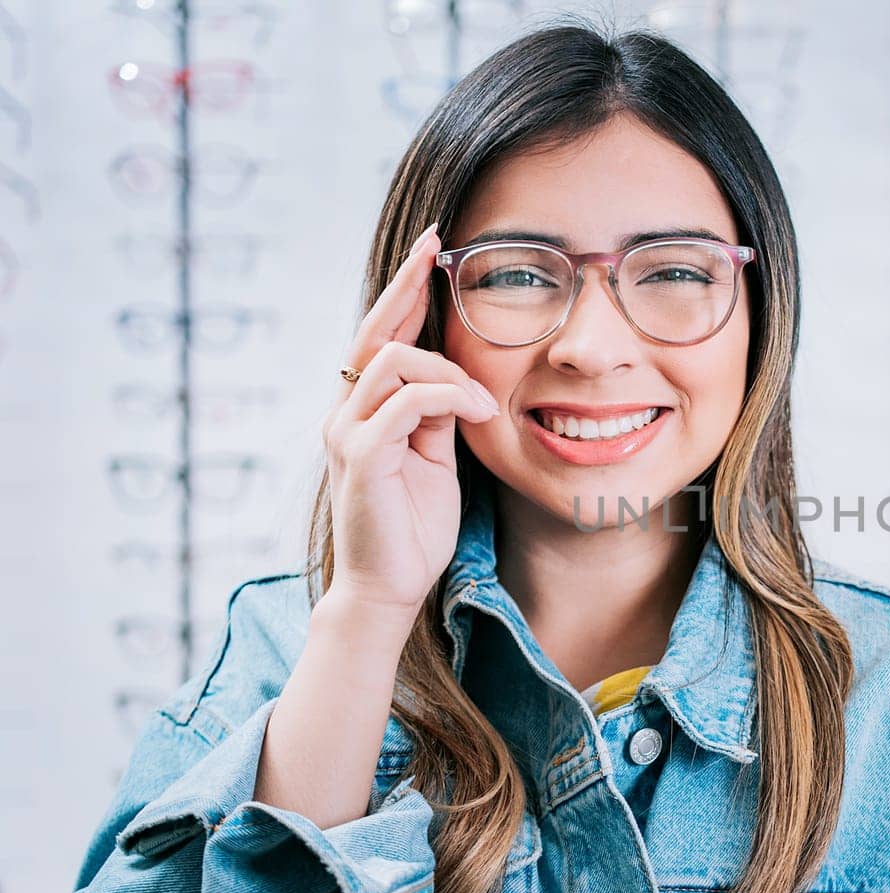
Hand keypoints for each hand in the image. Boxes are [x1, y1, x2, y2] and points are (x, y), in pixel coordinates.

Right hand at [318, 222, 500, 615]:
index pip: (382, 335)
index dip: (405, 291)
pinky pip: (405, 403)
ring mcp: (348, 433)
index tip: (432, 252)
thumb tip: (459, 376)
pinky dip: (446, 396)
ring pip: (393, 361)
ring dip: (448, 369)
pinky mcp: (361, 457)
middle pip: (373, 330)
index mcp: (365, 409)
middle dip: (407, 284)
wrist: (390, 586)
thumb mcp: (436, 456)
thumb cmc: (414, 526)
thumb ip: (439, 412)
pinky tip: (476, 412)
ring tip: (482, 403)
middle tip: (436, 248)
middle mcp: (347, 413)